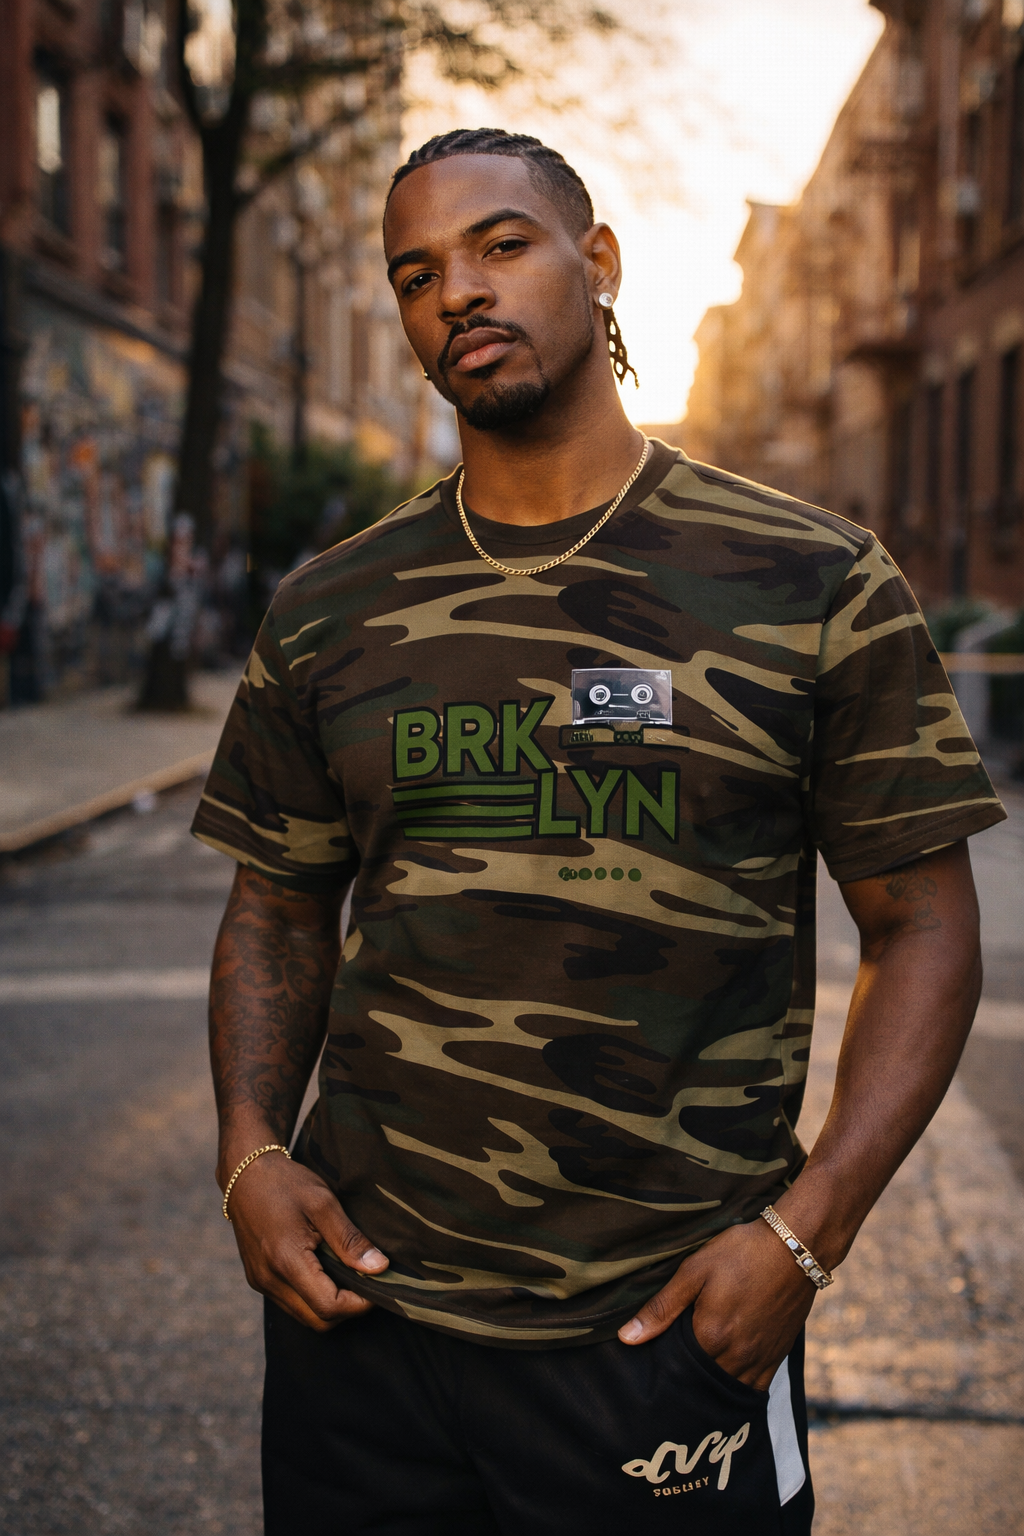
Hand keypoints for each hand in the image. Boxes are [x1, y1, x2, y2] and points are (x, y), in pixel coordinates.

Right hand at [225, 1150, 388, 1330]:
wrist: (245, 1174)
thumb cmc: (286, 1183)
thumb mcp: (323, 1203)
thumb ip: (350, 1239)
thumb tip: (379, 1267)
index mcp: (286, 1261)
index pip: (329, 1306)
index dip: (359, 1303)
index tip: (378, 1282)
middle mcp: (269, 1280)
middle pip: (318, 1321)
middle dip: (347, 1309)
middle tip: (366, 1280)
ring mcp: (261, 1282)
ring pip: (304, 1316)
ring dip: (330, 1304)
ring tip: (347, 1273)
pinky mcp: (258, 1279)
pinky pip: (291, 1303)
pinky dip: (312, 1296)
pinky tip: (325, 1270)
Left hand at [617, 1218, 816, 1389]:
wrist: (795, 1246)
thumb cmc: (742, 1252)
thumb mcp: (695, 1270)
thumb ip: (662, 1307)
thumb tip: (627, 1338)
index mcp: (712, 1336)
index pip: (678, 1369)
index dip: (665, 1365)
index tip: (656, 1360)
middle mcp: (738, 1356)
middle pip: (704, 1383)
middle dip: (688, 1381)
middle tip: (675, 1370)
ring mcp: (761, 1359)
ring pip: (730, 1389)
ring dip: (713, 1386)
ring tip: (699, 1375)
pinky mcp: (779, 1355)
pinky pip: (756, 1386)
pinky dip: (740, 1385)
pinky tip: (728, 1375)